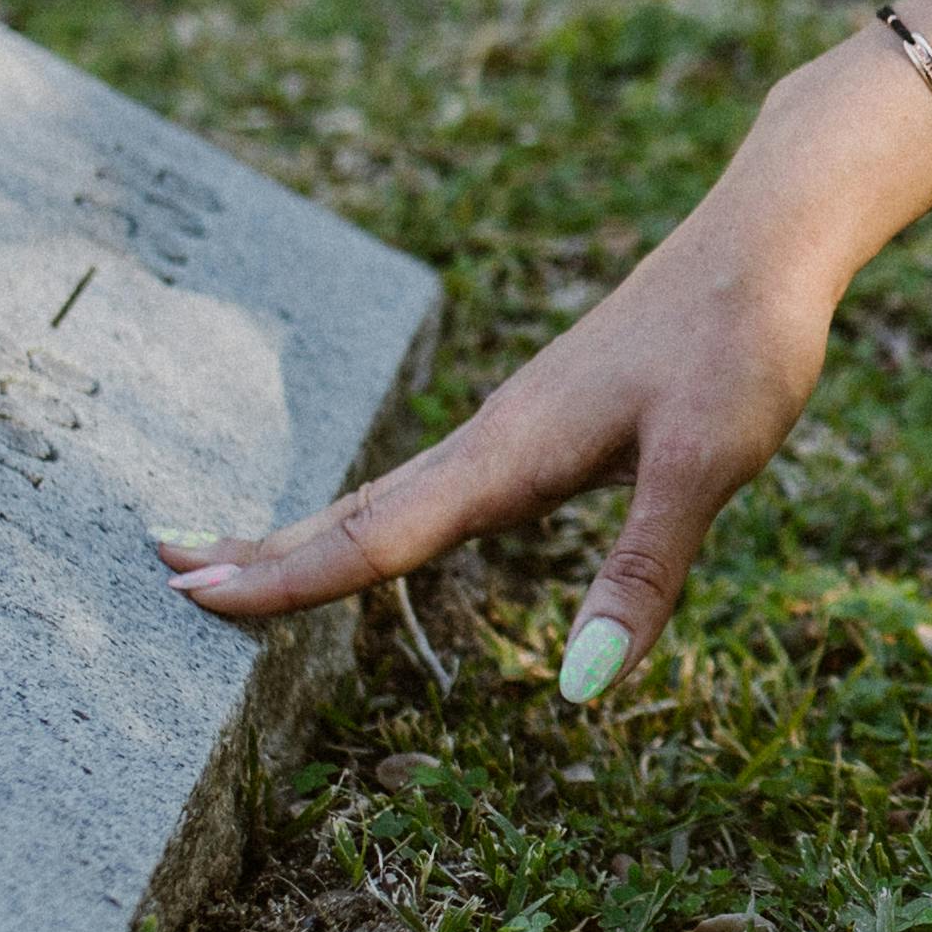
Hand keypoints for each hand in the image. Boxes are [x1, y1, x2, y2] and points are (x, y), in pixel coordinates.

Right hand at [164, 207, 844, 699]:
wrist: (768, 239)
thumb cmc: (741, 345)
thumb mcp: (706, 468)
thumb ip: (641, 575)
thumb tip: (579, 691)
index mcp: (511, 455)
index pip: (376, 536)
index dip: (285, 580)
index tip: (189, 600)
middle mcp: (493, 437)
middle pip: (354, 511)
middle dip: (262, 554)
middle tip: (162, 579)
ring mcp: (514, 423)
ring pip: (387, 491)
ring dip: (306, 531)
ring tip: (233, 560)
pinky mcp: (544, 416)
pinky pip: (431, 478)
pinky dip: (373, 508)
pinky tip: (377, 520)